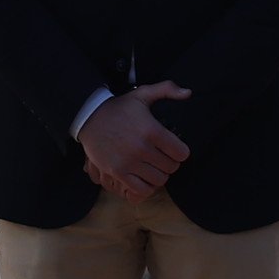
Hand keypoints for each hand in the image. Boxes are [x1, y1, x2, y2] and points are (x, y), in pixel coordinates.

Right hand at [76, 83, 192, 204]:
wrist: (89, 118)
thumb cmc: (119, 108)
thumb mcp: (142, 94)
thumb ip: (167, 89)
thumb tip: (188, 93)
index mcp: (152, 130)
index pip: (181, 153)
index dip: (181, 152)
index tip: (174, 149)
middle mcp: (142, 148)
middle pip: (171, 168)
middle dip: (170, 163)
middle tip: (163, 157)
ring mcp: (129, 162)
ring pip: (159, 180)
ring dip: (159, 175)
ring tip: (154, 167)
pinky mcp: (117, 172)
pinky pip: (141, 190)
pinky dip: (146, 187)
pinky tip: (144, 177)